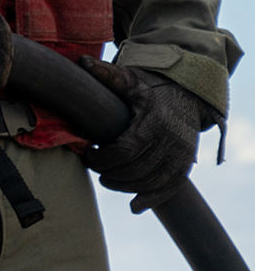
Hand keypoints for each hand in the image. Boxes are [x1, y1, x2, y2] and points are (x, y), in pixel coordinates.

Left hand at [83, 60, 208, 211]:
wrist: (187, 95)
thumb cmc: (151, 88)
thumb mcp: (131, 79)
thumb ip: (107, 75)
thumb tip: (82, 62)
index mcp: (155, 121)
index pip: (126, 150)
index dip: (104, 158)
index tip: (89, 156)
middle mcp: (173, 141)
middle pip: (137, 170)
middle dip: (111, 174)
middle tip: (95, 169)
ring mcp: (182, 155)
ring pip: (152, 182)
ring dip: (126, 188)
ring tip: (108, 181)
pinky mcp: (186, 165)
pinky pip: (171, 188)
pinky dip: (153, 199)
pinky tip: (135, 208)